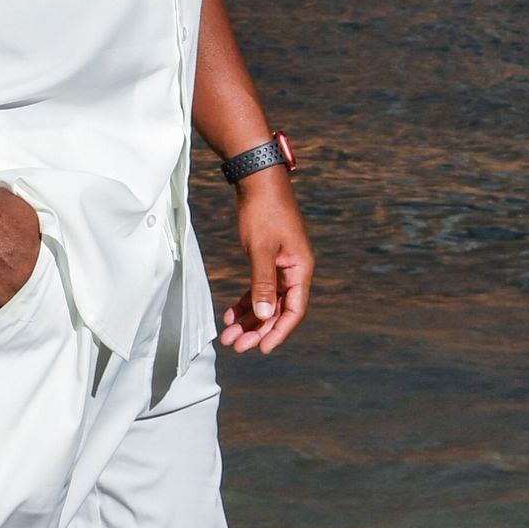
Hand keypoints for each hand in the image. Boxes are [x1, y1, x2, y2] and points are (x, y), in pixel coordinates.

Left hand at [217, 169, 313, 353]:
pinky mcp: (268, 258)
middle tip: (236, 346)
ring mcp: (281, 264)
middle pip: (278, 309)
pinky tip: (231, 314)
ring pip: (266, 300)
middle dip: (257, 329)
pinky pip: (259, 287)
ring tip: (228, 335)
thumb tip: (264, 314)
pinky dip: (246, 301)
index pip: (293, 310)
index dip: (279, 331)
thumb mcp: (260, 250)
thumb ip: (262, 283)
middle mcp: (294, 270)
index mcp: (300, 269)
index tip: (262, 348)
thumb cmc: (263, 212)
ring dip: (249, 318)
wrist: (257, 179)